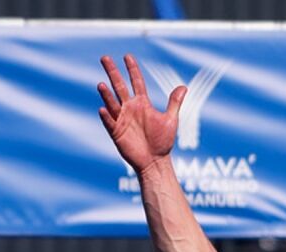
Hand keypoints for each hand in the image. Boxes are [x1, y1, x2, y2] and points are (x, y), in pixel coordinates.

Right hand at [98, 54, 184, 174]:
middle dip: (113, 72)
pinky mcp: (117, 133)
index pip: (136, 82)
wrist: (155, 161)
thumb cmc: (163, 141)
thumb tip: (184, 87)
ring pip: (112, 103)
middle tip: (105, 58)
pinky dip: (106, 117)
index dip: (132, 69)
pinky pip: (110, 123)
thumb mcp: (171, 120)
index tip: (127, 56)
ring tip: (101, 84)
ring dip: (106, 95)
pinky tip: (102, 109)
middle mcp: (130, 108)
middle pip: (119, 87)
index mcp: (142, 103)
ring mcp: (122, 119)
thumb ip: (174, 103)